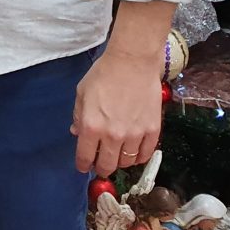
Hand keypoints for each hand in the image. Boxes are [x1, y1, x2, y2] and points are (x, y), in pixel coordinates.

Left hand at [72, 46, 163, 176]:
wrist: (133, 62)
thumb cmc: (104, 73)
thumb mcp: (82, 93)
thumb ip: (78, 116)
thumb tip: (77, 133)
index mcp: (91, 126)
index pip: (85, 157)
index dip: (83, 165)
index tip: (84, 166)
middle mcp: (112, 135)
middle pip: (107, 165)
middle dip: (101, 168)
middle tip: (100, 164)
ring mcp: (134, 135)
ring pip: (126, 162)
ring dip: (120, 161)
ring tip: (117, 155)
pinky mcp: (152, 130)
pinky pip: (145, 154)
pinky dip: (138, 157)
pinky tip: (134, 152)